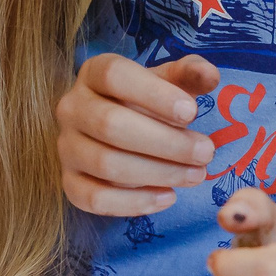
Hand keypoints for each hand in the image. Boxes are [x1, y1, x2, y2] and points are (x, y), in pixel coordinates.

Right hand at [57, 53, 218, 215]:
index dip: (154, 94)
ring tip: (196, 175)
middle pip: (110, 125)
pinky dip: (134, 202)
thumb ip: (188, 74)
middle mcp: (72, 108)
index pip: (114, 76)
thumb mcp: (167, 81)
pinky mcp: (69, 182)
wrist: (115, 131)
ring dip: (157, 173)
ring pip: (105, 164)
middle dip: (165, 142)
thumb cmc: (145, 101)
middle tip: (205, 152)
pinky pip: (95, 199)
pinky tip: (168, 197)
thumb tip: (209, 76)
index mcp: (93, 73)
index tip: (192, 112)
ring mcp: (66, 147)